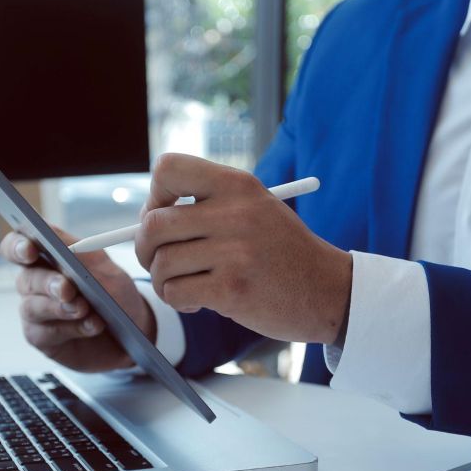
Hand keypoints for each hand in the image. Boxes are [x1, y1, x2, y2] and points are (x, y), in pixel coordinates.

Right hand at [0, 226, 155, 371]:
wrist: (132, 332)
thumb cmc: (115, 296)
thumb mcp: (106, 269)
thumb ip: (82, 253)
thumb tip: (65, 240)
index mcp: (46, 256)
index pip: (17, 245)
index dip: (17, 246)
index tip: (30, 250)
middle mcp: (35, 282)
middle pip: (26, 278)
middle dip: (47, 283)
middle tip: (66, 289)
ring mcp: (36, 311)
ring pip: (32, 307)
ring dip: (60, 308)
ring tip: (85, 309)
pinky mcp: (42, 337)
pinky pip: (46, 333)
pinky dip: (72, 328)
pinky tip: (92, 325)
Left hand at [135, 153, 351, 344]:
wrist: (327, 291)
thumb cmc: (281, 252)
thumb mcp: (254, 209)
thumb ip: (206, 206)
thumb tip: (143, 220)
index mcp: (238, 184)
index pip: (168, 169)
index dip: (154, 196)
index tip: (164, 216)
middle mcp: (236, 212)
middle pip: (153, 224)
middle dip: (145, 248)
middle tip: (159, 260)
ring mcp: (235, 252)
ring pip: (161, 263)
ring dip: (163, 281)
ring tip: (186, 285)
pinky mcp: (232, 289)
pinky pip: (174, 292)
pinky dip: (178, 301)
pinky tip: (199, 302)